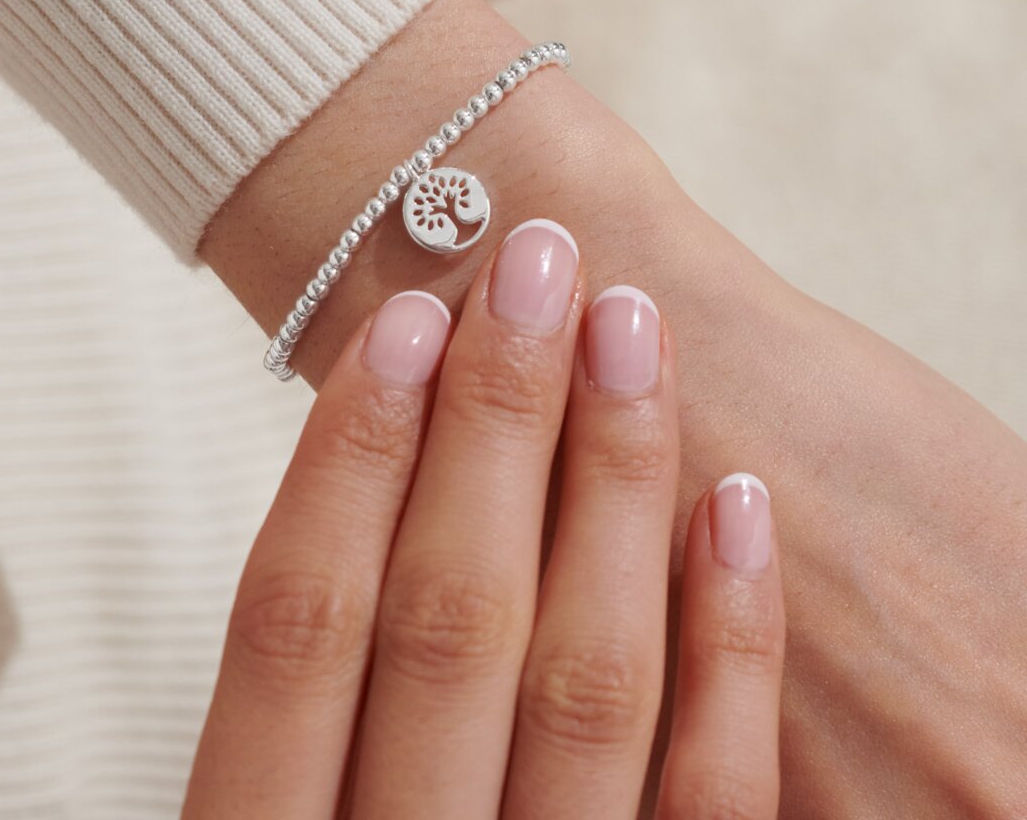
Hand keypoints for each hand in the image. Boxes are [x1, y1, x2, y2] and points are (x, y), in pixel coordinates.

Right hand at [183, 221, 784, 817]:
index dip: (350, 458)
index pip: (294, 626)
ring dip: (609, 488)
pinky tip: (737, 503)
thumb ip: (307, 711)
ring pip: (582, 685)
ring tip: (629, 331)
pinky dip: (728, 647)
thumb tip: (356, 496)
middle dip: (490, 424)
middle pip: (444, 621)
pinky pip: (713, 798)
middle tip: (533, 265)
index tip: (404, 318)